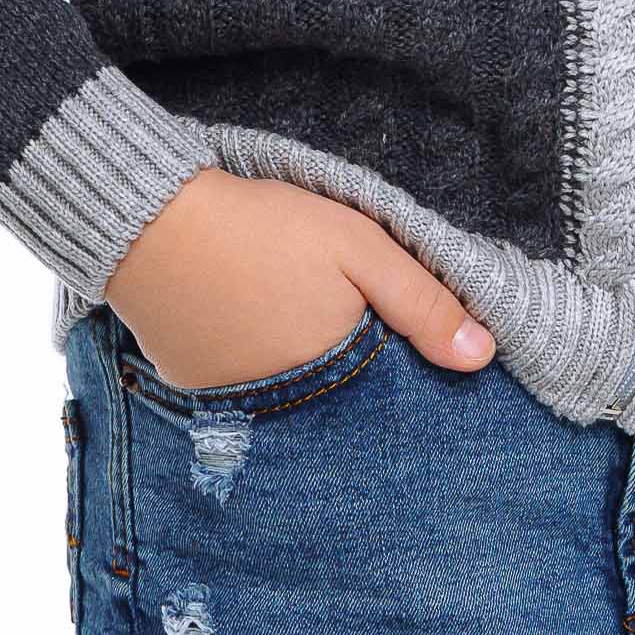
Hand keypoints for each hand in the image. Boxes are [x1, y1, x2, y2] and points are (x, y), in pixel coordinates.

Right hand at [101, 167, 496, 390]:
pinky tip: (252, 320)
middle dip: (349, 369)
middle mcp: (284, 411)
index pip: (387, 396)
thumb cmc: (263, 231)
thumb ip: (421, 301)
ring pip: (291, 396)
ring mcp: (233, 408)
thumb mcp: (357, 248)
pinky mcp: (194, 392)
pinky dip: (255, 363)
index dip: (397, 364)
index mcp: (332, 380)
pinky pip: (244, 390)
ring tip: (290, 312)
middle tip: (331, 313)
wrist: (151, 223)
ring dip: (300, 368)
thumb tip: (483, 357)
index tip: (394, 334)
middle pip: (338, 401)